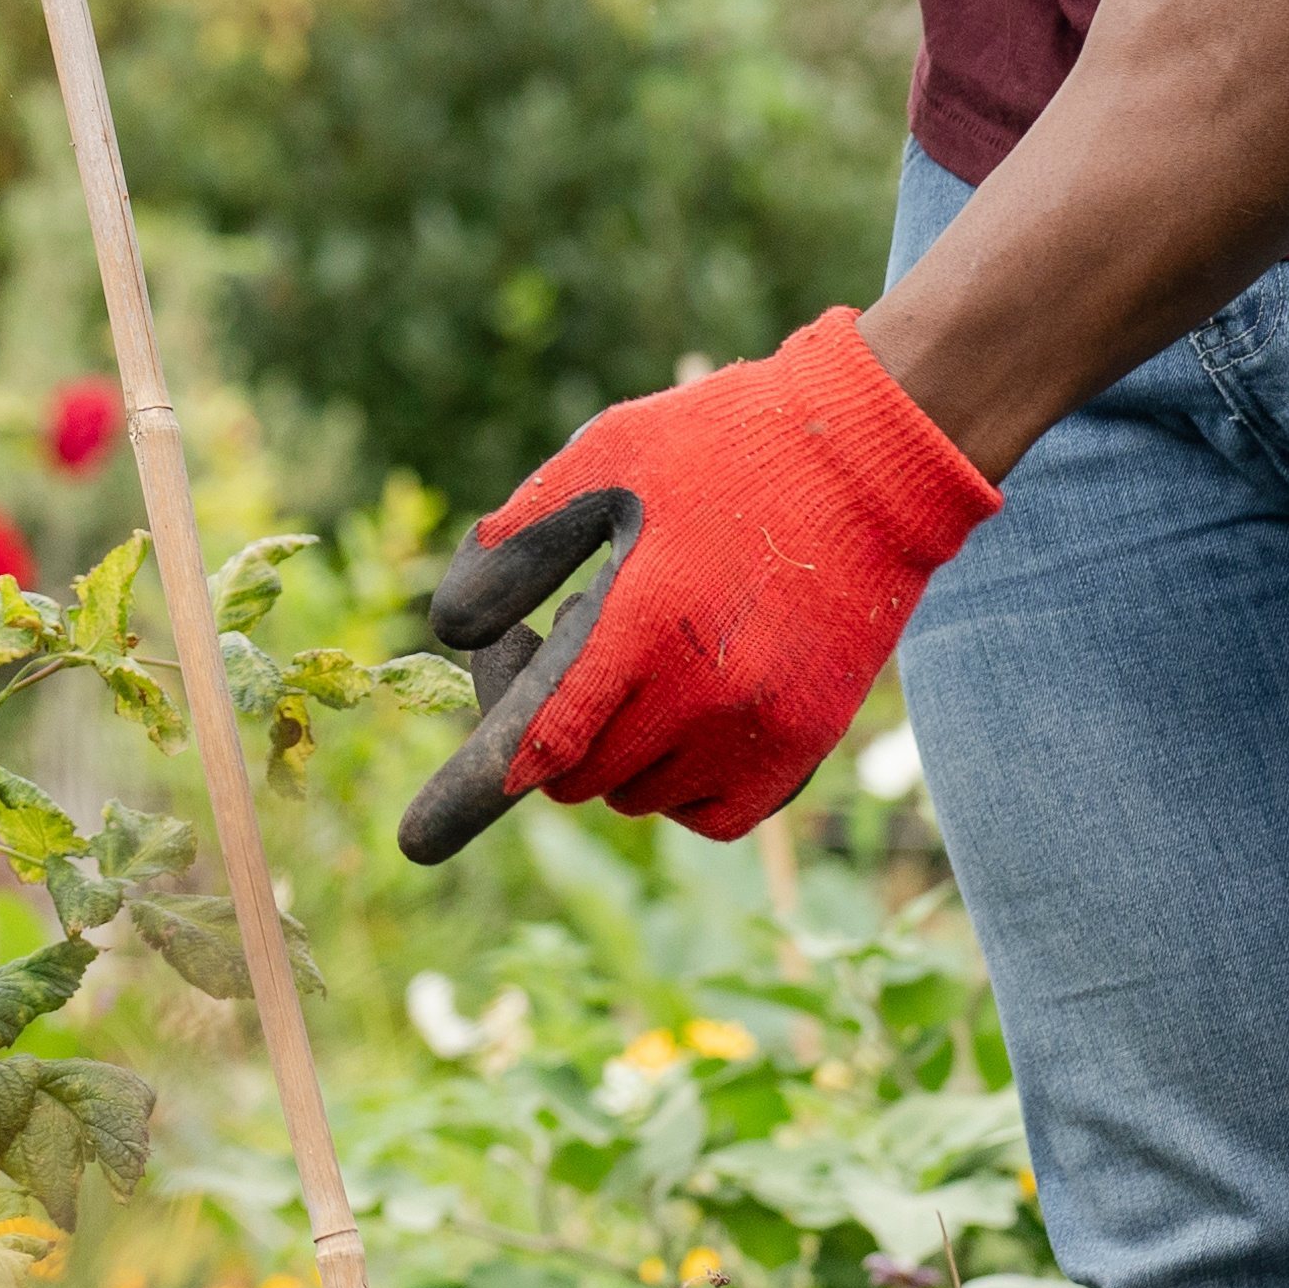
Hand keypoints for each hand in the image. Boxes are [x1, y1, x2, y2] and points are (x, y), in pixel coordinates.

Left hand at [398, 314, 998, 856]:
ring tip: (640, 658)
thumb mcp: (603, 461)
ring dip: (613, 753)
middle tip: (564, 638)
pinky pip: (713, 817)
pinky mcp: (808, 742)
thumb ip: (517, 544)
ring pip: (638, 797)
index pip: (542, 740)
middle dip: (545, 729)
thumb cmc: (722, 445)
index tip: (416, 842)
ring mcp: (763, 727)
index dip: (472, 792)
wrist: (872, 454)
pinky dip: (678, 788)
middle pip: (577, 776)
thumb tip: (454, 628)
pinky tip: (682, 715)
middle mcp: (706, 693)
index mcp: (644, 622)